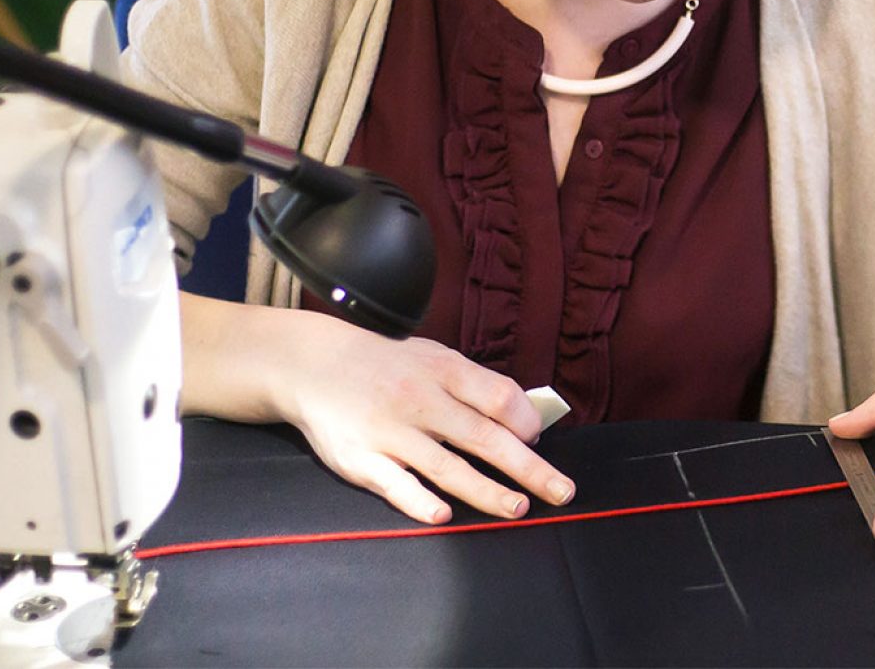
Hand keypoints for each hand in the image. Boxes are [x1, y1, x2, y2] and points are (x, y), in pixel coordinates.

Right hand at [269, 314, 574, 523]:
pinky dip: (419, 502)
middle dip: (529, 468)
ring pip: (447, 467)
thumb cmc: (388, 366)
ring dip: (486, 491)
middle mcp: (420, 401)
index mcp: (444, 372)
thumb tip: (528, 422)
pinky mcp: (361, 458)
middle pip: (485, 438)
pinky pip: (395, 484)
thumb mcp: (433, 358)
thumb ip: (476, 386)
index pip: (499, 398)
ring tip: (517, 508)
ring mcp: (390, 432)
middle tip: (561, 491)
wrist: (313, 364)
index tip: (537, 440)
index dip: (527, 422)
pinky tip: (444, 516)